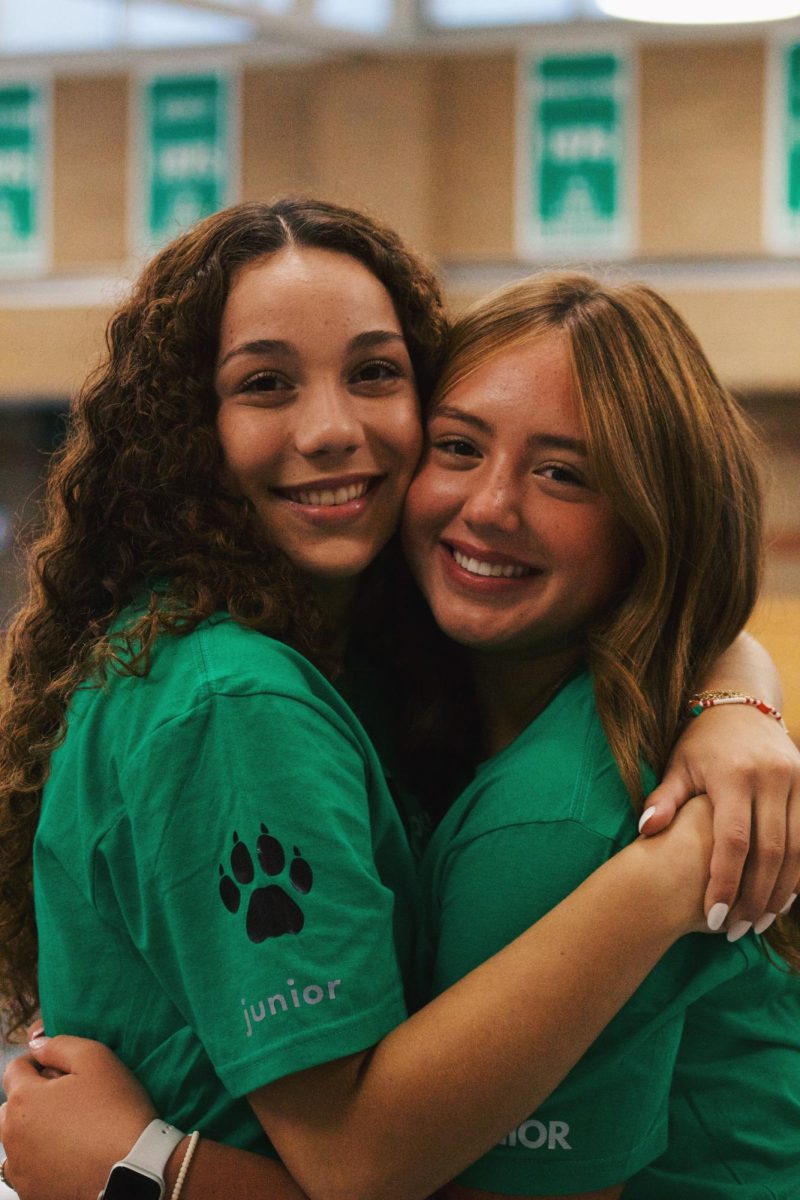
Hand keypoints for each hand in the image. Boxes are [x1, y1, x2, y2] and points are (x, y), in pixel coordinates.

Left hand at [0, 1036, 155, 1199]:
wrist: (134, 1170)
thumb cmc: (117, 1111)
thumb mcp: (96, 1059)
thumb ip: (60, 1045)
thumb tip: (37, 1045)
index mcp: (23, 1100)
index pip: (15, 1069)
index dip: (39, 1062)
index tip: (61, 1068)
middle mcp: (11, 1136)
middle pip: (11, 1107)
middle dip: (33, 1098)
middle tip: (69, 1100)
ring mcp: (20, 1170)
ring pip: (17, 1140)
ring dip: (34, 1131)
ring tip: (70, 1130)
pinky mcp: (32, 1193)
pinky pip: (28, 1170)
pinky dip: (41, 1160)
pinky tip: (69, 1156)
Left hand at [639, 706, 799, 933]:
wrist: (742, 704)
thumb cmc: (702, 741)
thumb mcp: (679, 764)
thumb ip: (664, 799)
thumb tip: (645, 831)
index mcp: (734, 776)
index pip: (732, 841)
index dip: (724, 882)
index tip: (712, 916)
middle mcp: (771, 778)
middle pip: (769, 852)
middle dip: (754, 897)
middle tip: (736, 930)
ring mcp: (796, 781)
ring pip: (797, 850)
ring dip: (781, 891)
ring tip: (759, 922)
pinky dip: (798, 871)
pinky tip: (783, 897)